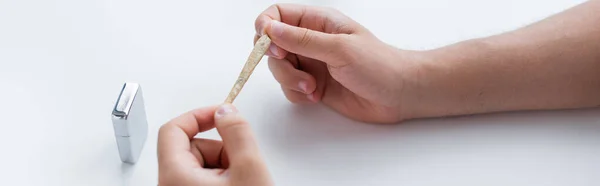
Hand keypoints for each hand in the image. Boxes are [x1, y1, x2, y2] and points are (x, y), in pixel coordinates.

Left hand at [157, 104, 272, 185]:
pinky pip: (204, 180)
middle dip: (220, 148)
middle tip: (241, 163)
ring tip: (242, 180)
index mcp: (175, 176)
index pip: (173, 129)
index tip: (222, 114)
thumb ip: (238, 132)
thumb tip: (226, 112)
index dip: (199, 116)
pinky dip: (224, 178)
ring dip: (225, 165)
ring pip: (201, 164)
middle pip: (191, 147)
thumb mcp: (249, 169)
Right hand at [255, 4, 424, 122]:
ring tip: (313, 88)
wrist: (400, 94)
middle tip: (298, 72)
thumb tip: (270, 30)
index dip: (266, 28)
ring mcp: (311, 63)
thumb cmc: (378, 65)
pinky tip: (317, 96)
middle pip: (272, 45)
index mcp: (318, 22)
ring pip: (279, 69)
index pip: (277, 14)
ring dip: (290, 81)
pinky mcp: (313, 85)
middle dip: (279, 62)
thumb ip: (302, 40)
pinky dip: (298, 94)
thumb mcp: (339, 48)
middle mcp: (311, 40)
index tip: (267, 46)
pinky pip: (290, 88)